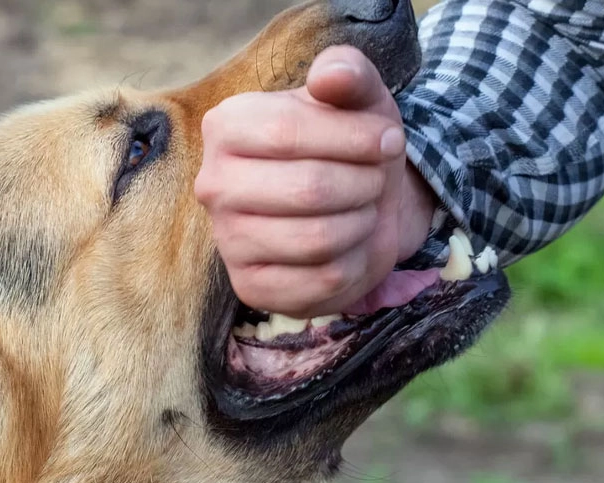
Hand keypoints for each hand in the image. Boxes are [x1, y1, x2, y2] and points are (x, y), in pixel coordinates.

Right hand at [195, 45, 434, 318]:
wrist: (355, 203)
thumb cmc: (349, 144)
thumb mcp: (358, 98)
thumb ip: (348, 73)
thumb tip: (330, 77)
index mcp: (226, 127)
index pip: (287, 132)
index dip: (355, 139)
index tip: (389, 140)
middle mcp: (214, 185)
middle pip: (308, 189)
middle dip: (364, 184)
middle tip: (374, 179)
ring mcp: (228, 241)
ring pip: (318, 239)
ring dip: (361, 222)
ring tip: (360, 209)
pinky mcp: (251, 288)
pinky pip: (323, 280)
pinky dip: (355, 262)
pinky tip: (348, 246)